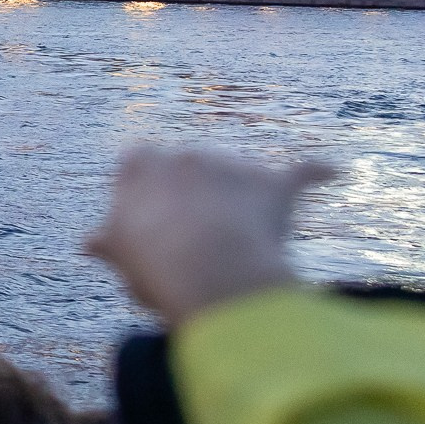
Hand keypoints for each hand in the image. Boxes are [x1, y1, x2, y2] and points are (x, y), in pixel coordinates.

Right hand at [86, 145, 333, 326]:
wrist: (210, 268)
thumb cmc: (155, 265)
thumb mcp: (122, 256)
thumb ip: (111, 243)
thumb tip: (89, 244)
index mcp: (139, 168)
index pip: (139, 162)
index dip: (147, 190)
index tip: (151, 217)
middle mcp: (185, 154)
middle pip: (190, 171)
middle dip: (195, 197)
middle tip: (195, 241)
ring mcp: (230, 164)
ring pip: (236, 180)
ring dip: (239, 202)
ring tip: (241, 246)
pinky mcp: (272, 183)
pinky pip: (301, 172)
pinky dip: (316, 172)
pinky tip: (334, 171)